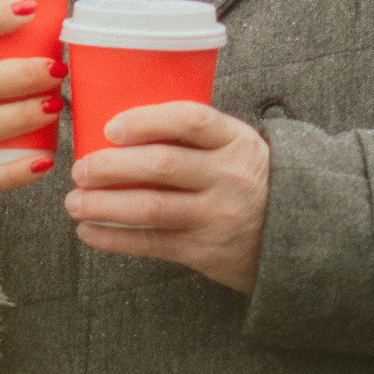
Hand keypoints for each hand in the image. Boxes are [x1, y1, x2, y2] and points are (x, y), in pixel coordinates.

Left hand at [66, 102, 271, 292]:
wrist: (298, 236)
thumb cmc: (249, 182)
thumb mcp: (236, 148)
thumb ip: (194, 137)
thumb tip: (117, 130)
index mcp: (236, 141)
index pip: (189, 120)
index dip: (145, 121)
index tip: (110, 128)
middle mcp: (229, 177)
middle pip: (161, 165)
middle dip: (110, 166)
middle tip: (79, 169)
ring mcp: (218, 217)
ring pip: (150, 208)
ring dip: (103, 205)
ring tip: (75, 202)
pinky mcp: (207, 252)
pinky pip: (151, 244)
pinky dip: (114, 238)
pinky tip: (90, 231)